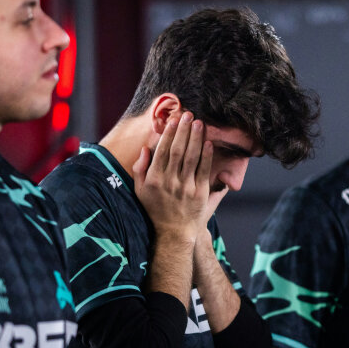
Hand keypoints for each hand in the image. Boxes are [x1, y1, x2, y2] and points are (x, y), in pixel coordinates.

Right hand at [133, 111, 212, 243]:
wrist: (174, 233)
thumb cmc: (155, 209)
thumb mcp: (140, 191)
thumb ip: (140, 169)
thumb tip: (146, 148)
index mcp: (154, 180)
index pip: (162, 152)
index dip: (168, 134)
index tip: (173, 121)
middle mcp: (169, 182)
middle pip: (178, 151)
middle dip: (184, 131)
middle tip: (188, 115)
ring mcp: (185, 188)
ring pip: (192, 158)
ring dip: (196, 138)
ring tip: (199, 123)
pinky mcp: (199, 193)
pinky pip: (204, 170)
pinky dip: (206, 156)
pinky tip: (208, 143)